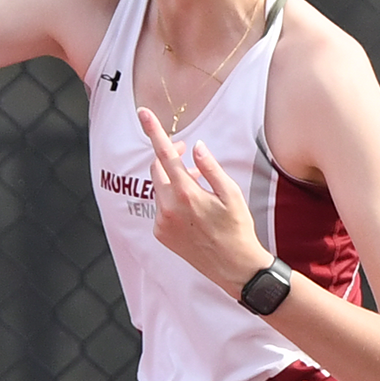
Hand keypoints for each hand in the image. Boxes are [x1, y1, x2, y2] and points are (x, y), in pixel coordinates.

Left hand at [137, 106, 271, 295]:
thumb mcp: (231, 194)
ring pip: (159, 188)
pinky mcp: (159, 234)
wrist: (234, 268)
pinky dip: (171, 200)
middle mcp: (167, 208)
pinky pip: (160, 206)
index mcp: (185, 194)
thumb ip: (210, 167)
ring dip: (173, 180)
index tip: (142, 112)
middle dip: (170, 156)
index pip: (165, 154)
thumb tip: (196, 146)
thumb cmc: (237, 229)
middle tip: (188, 152)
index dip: (153, 131)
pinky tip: (191, 208)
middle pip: (157, 168)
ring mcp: (161, 222)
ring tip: (197, 185)